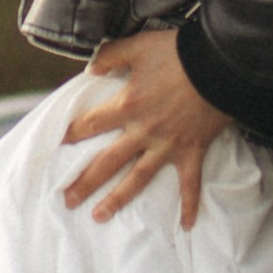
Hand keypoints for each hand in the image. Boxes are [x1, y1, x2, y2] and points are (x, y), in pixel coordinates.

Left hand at [60, 32, 219, 225]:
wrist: (218, 64)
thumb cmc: (179, 53)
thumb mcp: (139, 46)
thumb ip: (111, 55)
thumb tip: (90, 69)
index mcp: (127, 105)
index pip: (90, 125)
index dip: (70, 135)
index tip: (54, 148)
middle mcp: (142, 131)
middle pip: (107, 162)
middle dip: (84, 182)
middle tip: (67, 200)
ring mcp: (167, 145)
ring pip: (137, 179)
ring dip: (118, 199)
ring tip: (99, 216)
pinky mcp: (192, 152)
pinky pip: (190, 184)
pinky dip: (189, 205)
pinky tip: (186, 226)